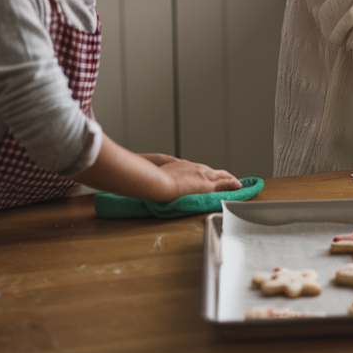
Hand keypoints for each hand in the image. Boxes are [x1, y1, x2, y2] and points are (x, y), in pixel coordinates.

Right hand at [74, 136, 242, 201]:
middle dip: (218, 174)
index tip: (206, 174)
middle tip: (229, 177)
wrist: (149, 182)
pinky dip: (234, 184)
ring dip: (229, 179)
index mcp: (176, 166)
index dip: (200, 172)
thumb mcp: (137, 171)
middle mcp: (190, 168)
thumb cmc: (141, 177)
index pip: (190, 168)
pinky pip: (225, 183)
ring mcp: (199, 175)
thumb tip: (109, 167)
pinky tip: (243, 186)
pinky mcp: (206, 184)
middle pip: (208, 171)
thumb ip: (131, 170)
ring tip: (241, 182)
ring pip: (219, 175)